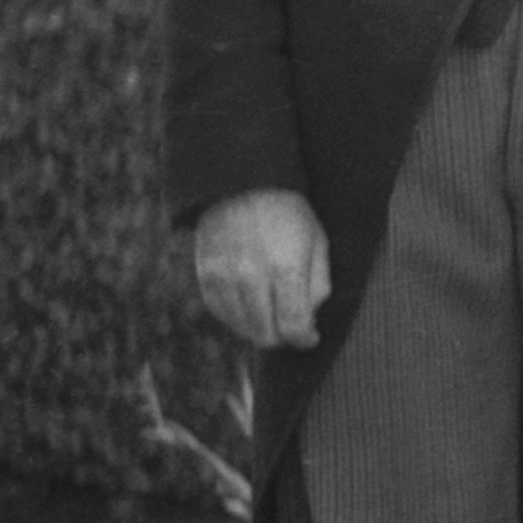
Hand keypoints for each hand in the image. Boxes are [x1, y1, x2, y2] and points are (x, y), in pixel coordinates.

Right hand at [194, 189, 328, 349]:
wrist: (242, 183)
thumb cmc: (289, 214)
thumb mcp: (318, 243)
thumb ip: (318, 286)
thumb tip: (309, 321)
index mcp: (286, 269)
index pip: (293, 327)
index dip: (304, 339)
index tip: (310, 337)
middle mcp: (251, 277)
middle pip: (266, 335)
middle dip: (283, 337)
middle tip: (291, 326)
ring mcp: (224, 277)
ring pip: (242, 328)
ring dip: (259, 328)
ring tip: (271, 312)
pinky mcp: (205, 275)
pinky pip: (220, 313)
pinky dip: (236, 316)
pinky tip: (250, 304)